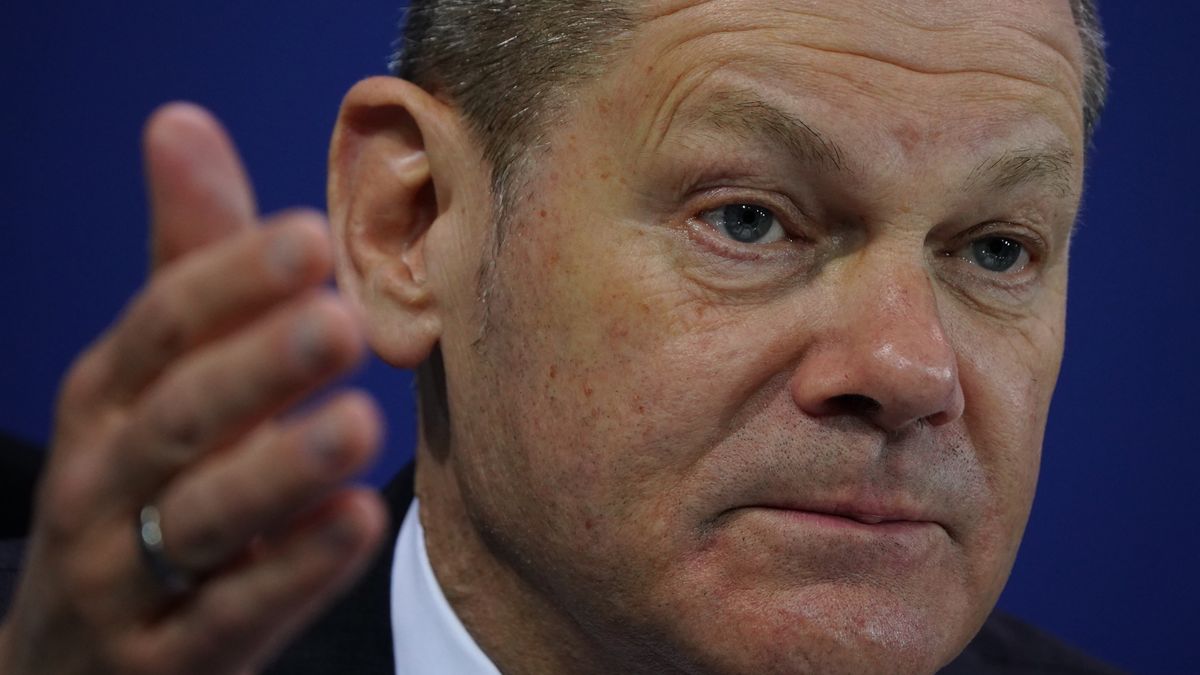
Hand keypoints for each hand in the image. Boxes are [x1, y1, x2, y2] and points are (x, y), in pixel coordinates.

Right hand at [0, 104, 387, 673]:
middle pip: (179, 417)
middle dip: (256, 368)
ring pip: (200, 518)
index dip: (231, 281)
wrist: (71, 658)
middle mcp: (104, 479)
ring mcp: (125, 576)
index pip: (162, 326)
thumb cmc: (139, 481)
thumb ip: (186, 262)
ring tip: (357, 425)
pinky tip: (356, 524)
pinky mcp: (168, 656)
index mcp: (107, 397)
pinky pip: (232, 614)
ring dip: (278, 471)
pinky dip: (292, 571)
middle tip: (340, 323)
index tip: (310, 238)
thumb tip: (183, 119)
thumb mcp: (151, 376)